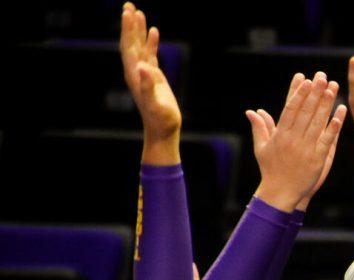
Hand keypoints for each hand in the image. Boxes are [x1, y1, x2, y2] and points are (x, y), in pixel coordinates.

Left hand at [119, 2, 180, 158]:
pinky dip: (151, 42)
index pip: (129, 47)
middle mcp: (137, 71)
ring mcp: (145, 73)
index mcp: (134, 74)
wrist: (163, 130)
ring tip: (138, 12)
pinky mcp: (154, 76)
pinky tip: (153, 31)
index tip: (128, 14)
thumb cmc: (160, 119)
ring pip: (140, 46)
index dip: (128, 30)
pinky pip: (151, 54)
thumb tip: (144, 67)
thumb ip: (148, 85)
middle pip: (131, 43)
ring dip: (138, 30)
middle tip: (129, 5)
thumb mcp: (155, 103)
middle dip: (129, 25)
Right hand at [247, 72, 346, 212]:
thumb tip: (252, 111)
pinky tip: (341, 112)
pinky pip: (327, 139)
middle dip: (314, 92)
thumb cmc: (271, 170)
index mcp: (280, 134)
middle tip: (322, 76)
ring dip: (326, 104)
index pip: (289, 108)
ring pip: (317, 122)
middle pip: (305, 111)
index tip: (304, 78)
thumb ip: (260, 127)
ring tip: (333, 88)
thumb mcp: (262, 148)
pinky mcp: (317, 159)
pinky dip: (334, 125)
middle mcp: (292, 139)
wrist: (280, 194)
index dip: (298, 92)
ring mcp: (305, 148)